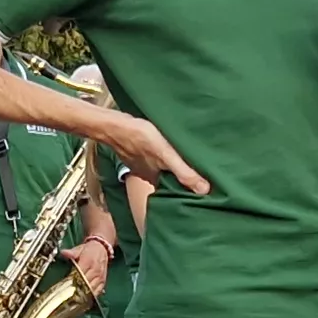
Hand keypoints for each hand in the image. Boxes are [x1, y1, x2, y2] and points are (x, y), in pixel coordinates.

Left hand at [58, 238, 109, 299]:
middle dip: (77, 290)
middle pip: (85, 284)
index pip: (80, 274)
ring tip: (76, 301)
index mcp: (88, 262)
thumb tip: (64, 253)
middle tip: (68, 297)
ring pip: (91, 289)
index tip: (66, 287)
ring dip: (84, 295)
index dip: (73, 281)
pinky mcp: (103, 282)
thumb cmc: (89, 250)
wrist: (102, 248)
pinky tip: (85, 301)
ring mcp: (100, 277)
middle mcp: (95, 271)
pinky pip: (98, 292)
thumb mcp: (79, 249)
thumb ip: (71, 252)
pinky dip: (91, 296)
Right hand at [84, 107, 206, 194]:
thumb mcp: (165, 155)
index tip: (205, 191)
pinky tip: (170, 150)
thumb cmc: (139, 138)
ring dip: (173, 168)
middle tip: (202, 176)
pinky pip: (154, 159)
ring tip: (190, 162)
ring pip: (162, 170)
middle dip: (182, 180)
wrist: (113, 125)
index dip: (188, 192)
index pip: (176, 192)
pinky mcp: (138, 152)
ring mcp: (142, 164)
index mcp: (156, 180)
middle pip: (169, 181)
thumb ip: (183, 172)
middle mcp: (149, 175)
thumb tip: (205, 191)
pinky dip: (162, 158)